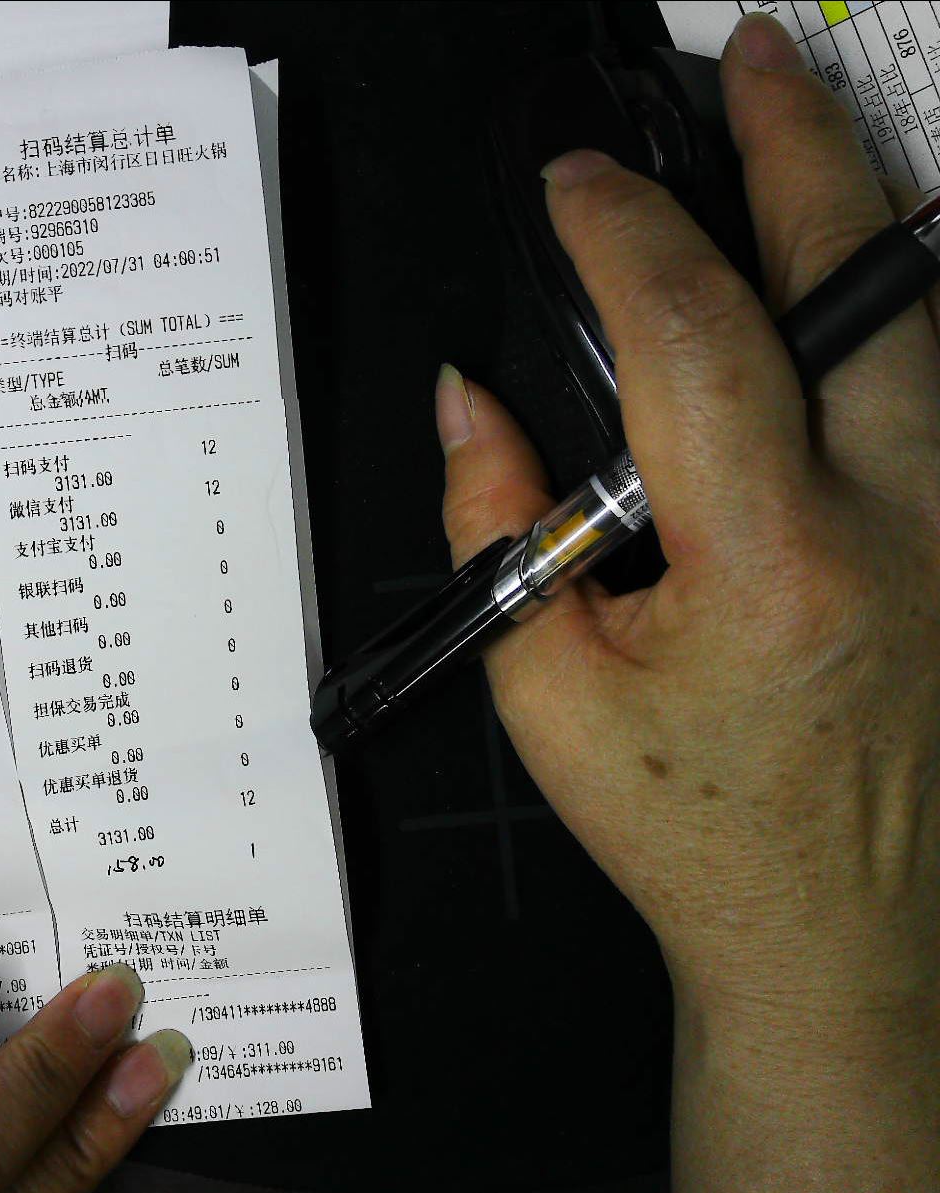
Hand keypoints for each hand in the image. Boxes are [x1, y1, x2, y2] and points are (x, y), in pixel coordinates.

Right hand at [435, 12, 937, 1192]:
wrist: (838, 933)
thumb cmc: (691, 828)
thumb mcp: (545, 694)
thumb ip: (494, 527)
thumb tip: (470, 401)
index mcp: (771, 566)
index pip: (693, 334)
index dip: (623, 230)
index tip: (573, 187)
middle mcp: (901, 526)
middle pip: (864, 278)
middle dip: (799, 146)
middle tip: (749, 59)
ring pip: (931, 317)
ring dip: (863, 207)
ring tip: (806, 127)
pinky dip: (895, 307)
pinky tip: (852, 273)